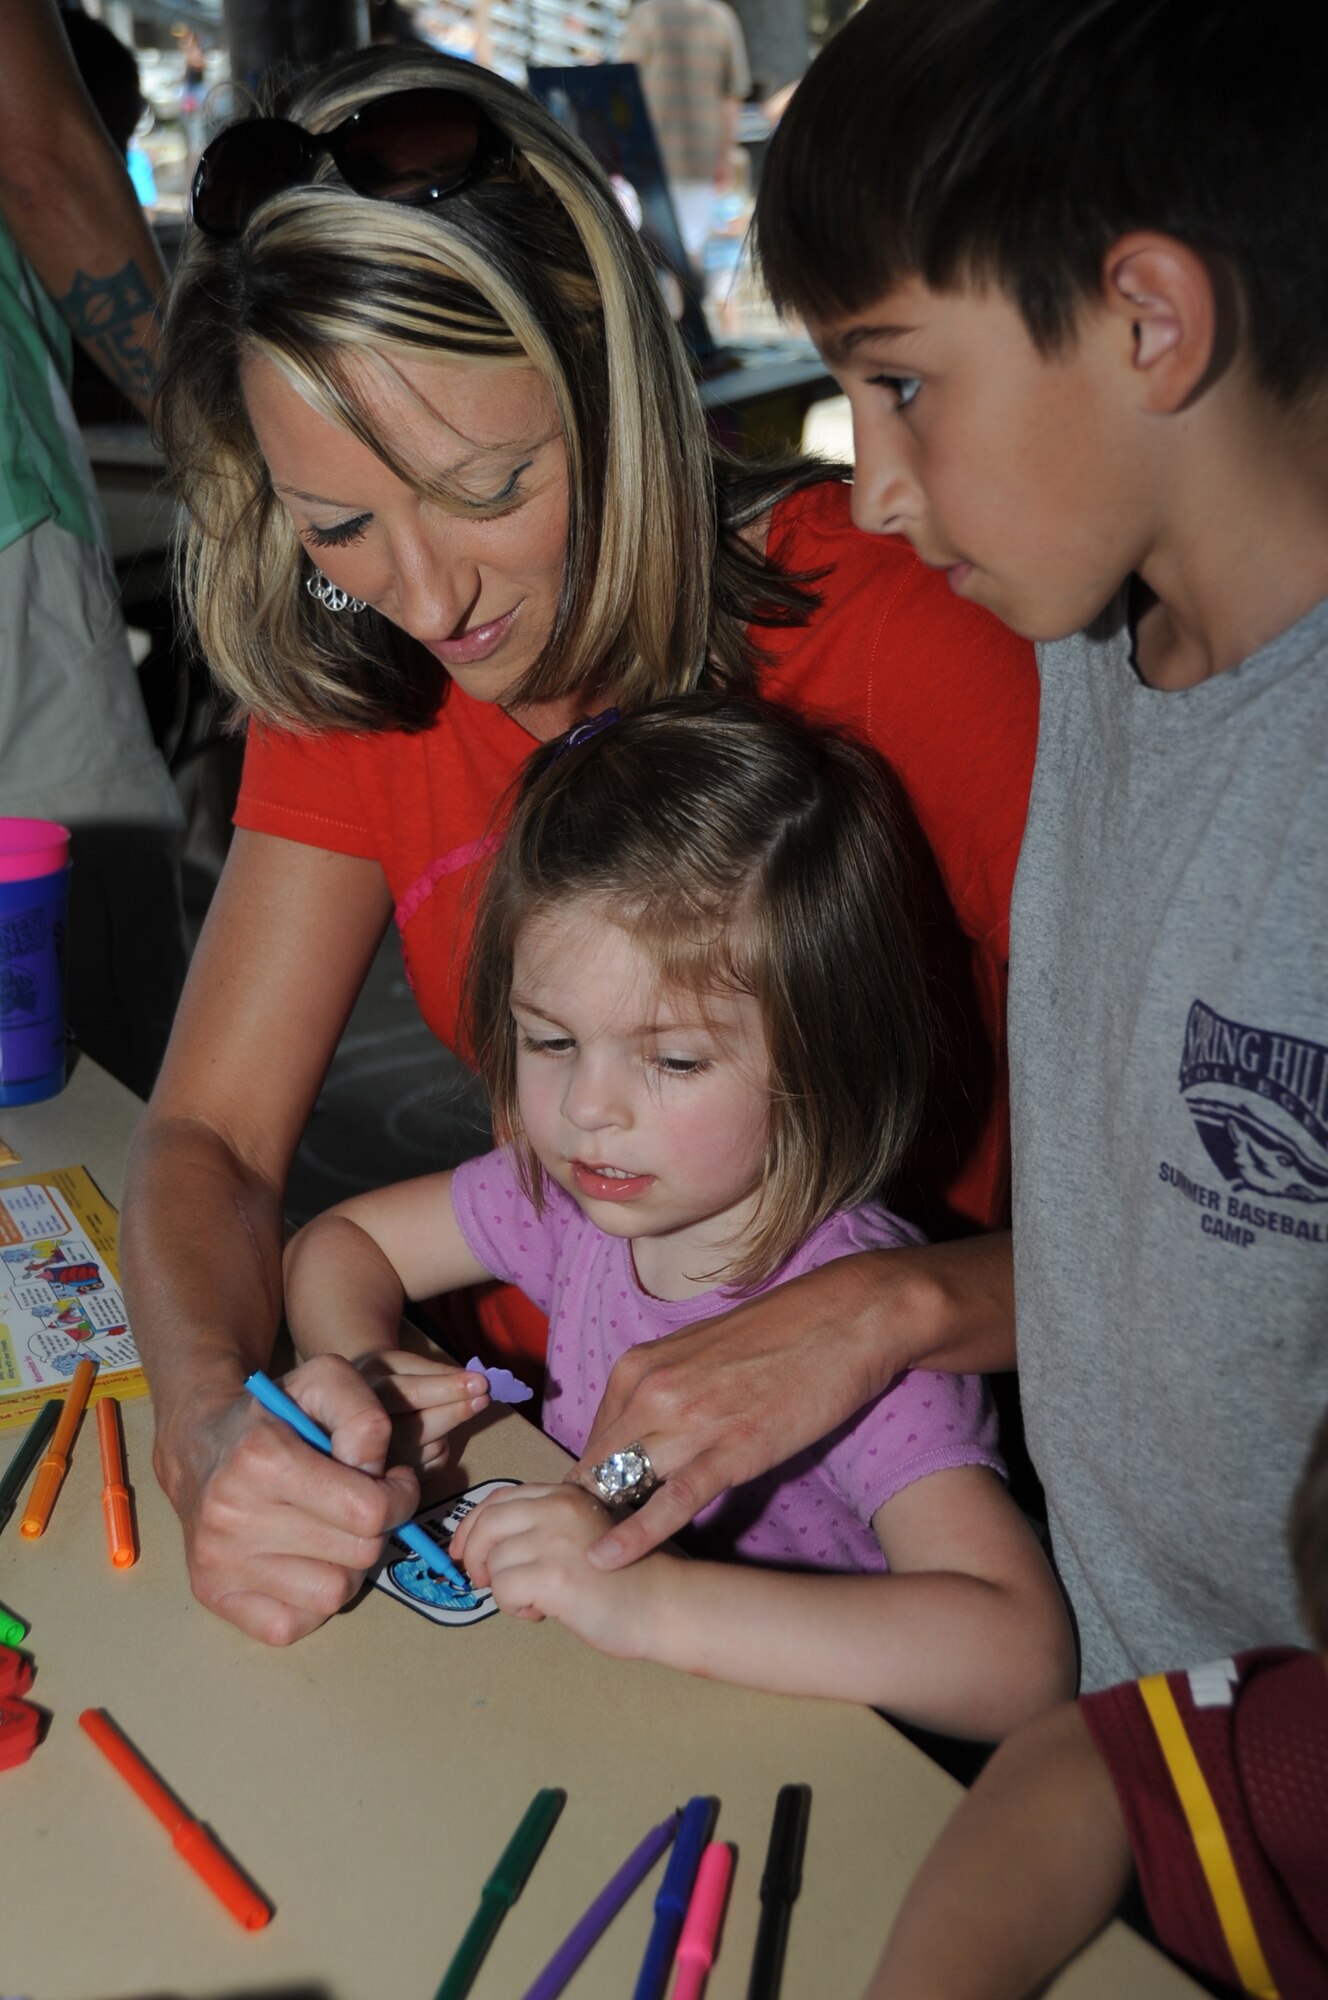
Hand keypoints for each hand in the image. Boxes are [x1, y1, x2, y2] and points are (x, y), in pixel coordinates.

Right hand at [159, 1353, 424, 1646]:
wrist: (201, 1448)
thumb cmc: (276, 1417)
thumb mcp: (325, 1382)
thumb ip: (364, 1415)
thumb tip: (379, 1476)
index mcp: (261, 1459)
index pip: (370, 1511)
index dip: (398, 1495)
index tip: (389, 1481)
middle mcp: (231, 1516)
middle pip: (359, 1553)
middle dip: (374, 1528)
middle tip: (359, 1505)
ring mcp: (218, 1563)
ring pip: (334, 1594)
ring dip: (347, 1565)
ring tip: (331, 1531)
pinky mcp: (214, 1596)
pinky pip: (297, 1624)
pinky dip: (311, 1600)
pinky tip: (303, 1561)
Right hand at [354, 1349, 488, 1491]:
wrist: (354, 1403)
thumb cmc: (386, 1377)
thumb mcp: (402, 1363)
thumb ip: (435, 1372)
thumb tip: (475, 1382)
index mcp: (362, 1393)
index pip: (409, 1394)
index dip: (447, 1389)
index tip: (480, 1383)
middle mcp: (363, 1431)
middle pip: (419, 1427)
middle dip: (456, 1411)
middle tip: (484, 1397)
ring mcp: (377, 1461)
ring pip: (431, 1447)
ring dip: (449, 1427)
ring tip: (445, 1408)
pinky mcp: (392, 1481)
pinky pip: (434, 1465)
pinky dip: (442, 1447)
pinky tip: (430, 1434)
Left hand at [450, 1483, 663, 1658]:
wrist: (664, 1603)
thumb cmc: (629, 1575)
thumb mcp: (583, 1532)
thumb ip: (545, 1527)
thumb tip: (489, 1546)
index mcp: (564, 1495)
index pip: (498, 1499)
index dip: (472, 1526)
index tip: (462, 1551)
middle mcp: (556, 1508)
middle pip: (485, 1524)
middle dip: (472, 1556)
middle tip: (481, 1581)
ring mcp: (553, 1540)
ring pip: (492, 1563)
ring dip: (503, 1589)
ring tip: (536, 1601)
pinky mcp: (552, 1575)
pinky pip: (503, 1591)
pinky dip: (514, 1608)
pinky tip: (543, 1612)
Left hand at [572, 1251, 892, 1569]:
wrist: (842, 1318)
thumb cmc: (776, 1332)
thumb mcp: (695, 1353)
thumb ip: (661, 1390)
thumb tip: (639, 1435)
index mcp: (639, 1366)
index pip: (595, 1440)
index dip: (589, 1482)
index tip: (585, 1514)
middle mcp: (653, 1390)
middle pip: (600, 1467)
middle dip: (589, 1510)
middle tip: (582, 1546)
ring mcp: (691, 1420)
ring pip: (627, 1484)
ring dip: (608, 1524)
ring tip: (591, 1564)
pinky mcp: (733, 1449)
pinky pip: (674, 1500)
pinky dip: (637, 1534)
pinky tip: (609, 1560)